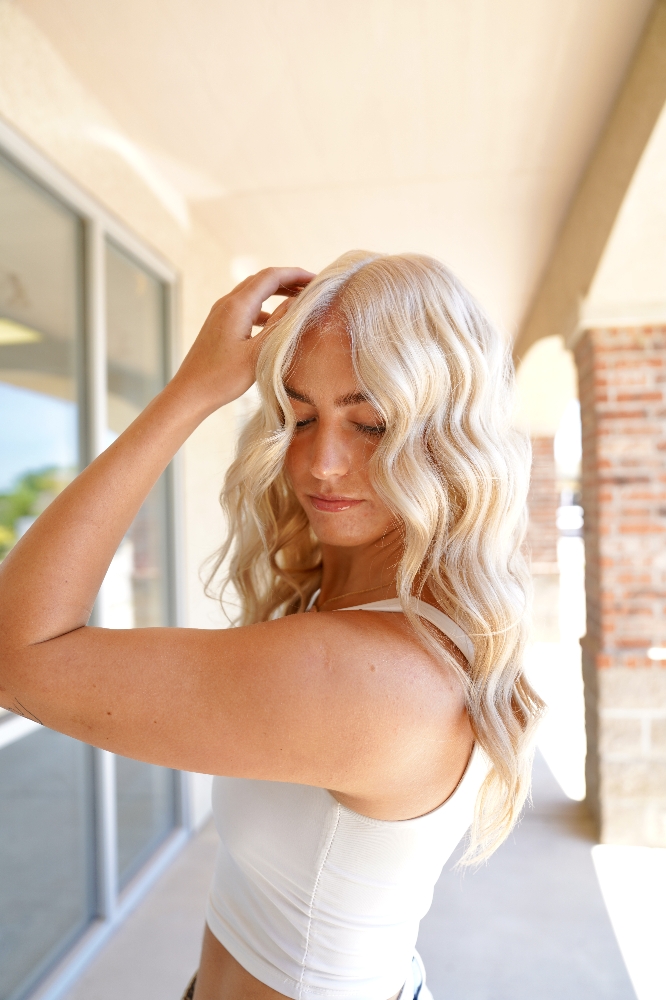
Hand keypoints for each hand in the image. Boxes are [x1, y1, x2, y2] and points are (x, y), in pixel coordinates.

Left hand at [172, 267, 313, 411]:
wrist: (190, 393)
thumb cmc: (223, 378)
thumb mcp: (259, 353)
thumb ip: (280, 325)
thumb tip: (298, 302)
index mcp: (237, 306)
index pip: (271, 277)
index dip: (295, 274)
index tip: (317, 279)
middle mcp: (227, 303)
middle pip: (262, 280)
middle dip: (288, 280)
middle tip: (312, 288)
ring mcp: (221, 313)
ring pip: (253, 293)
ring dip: (276, 293)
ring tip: (298, 301)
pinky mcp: (219, 325)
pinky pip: (245, 308)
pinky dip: (264, 308)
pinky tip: (274, 322)